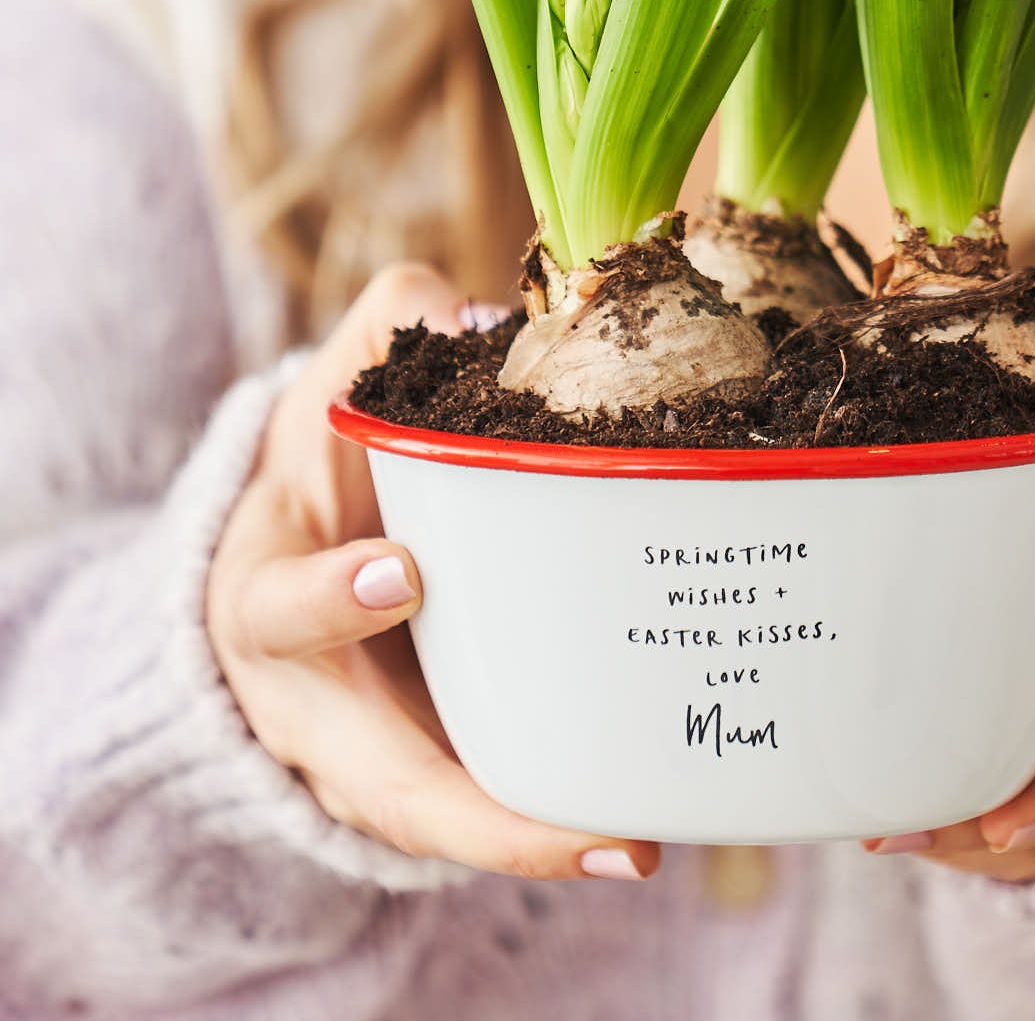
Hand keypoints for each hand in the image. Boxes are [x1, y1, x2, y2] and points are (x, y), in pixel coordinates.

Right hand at [206, 264, 659, 881]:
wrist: (278, 576)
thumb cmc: (310, 485)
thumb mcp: (319, 404)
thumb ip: (386, 339)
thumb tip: (480, 311)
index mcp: (269, 597)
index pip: (282, 604)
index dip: (334, 595)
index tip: (402, 573)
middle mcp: (311, 701)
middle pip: (378, 778)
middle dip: (475, 811)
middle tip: (587, 827)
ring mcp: (366, 751)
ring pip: (443, 816)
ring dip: (534, 840)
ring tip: (636, 844)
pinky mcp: (425, 763)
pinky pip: (485, 804)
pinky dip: (551, 826)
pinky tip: (644, 823)